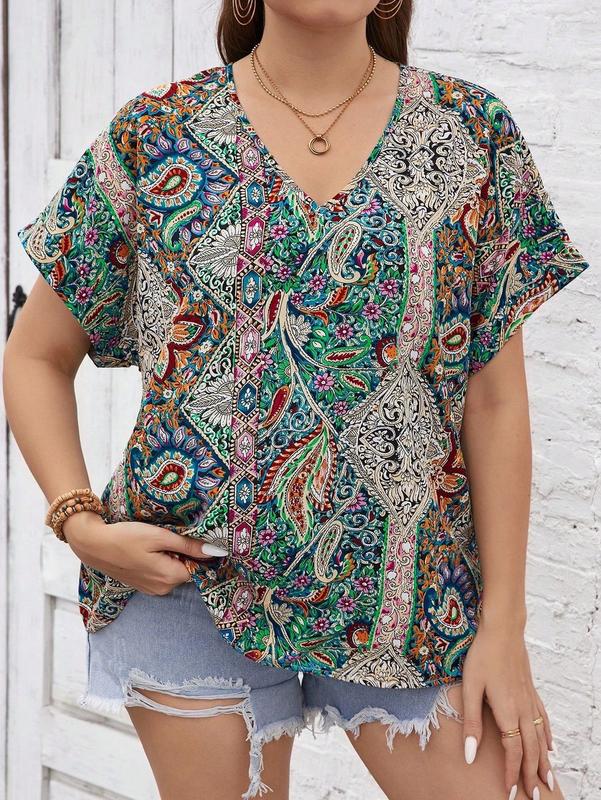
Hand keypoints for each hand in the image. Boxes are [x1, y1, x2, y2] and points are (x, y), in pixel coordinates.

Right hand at [61, 511, 226, 594]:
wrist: (94, 544)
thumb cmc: (127, 537)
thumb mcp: (161, 536)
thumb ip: (189, 545)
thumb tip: (217, 551)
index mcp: (170, 578)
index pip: (198, 566)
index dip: (195, 550)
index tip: (185, 537)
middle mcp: (163, 589)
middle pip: (185, 569)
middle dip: (181, 553)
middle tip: (166, 537)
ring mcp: (151, 589)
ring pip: (173, 571)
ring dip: (170, 557)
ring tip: (153, 543)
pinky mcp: (143, 586)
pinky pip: (161, 574)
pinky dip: (159, 562)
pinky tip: (146, 551)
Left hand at [461, 613, 554, 799]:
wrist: (503, 629)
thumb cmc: (482, 656)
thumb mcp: (471, 688)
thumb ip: (471, 722)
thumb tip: (469, 755)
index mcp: (507, 711)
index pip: (513, 751)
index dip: (513, 773)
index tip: (511, 792)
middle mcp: (523, 709)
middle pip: (531, 750)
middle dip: (532, 775)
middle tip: (535, 798)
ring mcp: (529, 699)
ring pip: (540, 737)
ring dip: (544, 761)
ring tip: (547, 781)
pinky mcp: (530, 690)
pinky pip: (543, 719)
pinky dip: (548, 737)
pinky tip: (550, 746)